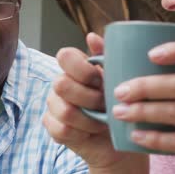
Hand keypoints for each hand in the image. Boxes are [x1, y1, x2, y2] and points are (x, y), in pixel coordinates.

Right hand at [43, 33, 145, 171]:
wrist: (121, 137)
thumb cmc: (120, 104)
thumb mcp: (119, 78)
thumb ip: (107, 56)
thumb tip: (92, 36)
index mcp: (74, 67)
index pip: (64, 56)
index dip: (83, 70)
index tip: (101, 81)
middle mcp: (60, 84)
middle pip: (61, 84)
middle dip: (89, 98)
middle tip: (105, 105)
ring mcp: (54, 106)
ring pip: (64, 110)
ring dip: (89, 119)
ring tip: (103, 121)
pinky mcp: (53, 128)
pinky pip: (61, 130)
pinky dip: (81, 133)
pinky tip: (92, 132)